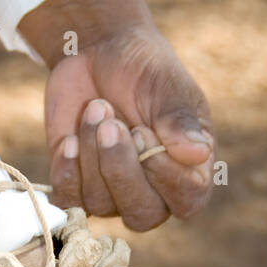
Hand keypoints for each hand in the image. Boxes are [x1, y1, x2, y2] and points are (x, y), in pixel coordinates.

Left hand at [19, 0, 213, 230]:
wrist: (98, 52)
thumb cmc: (143, 69)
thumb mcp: (165, 86)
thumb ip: (180, 120)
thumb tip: (198, 154)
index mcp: (189, 167)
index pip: (187, 199)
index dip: (163, 175)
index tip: (143, 131)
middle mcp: (155, 190)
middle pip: (142, 214)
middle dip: (120, 168)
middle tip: (111, 123)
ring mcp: (114, 192)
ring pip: (100, 204)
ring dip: (91, 154)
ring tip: (96, 108)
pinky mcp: (78, 185)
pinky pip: (69, 200)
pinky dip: (67, 169)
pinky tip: (69, 139)